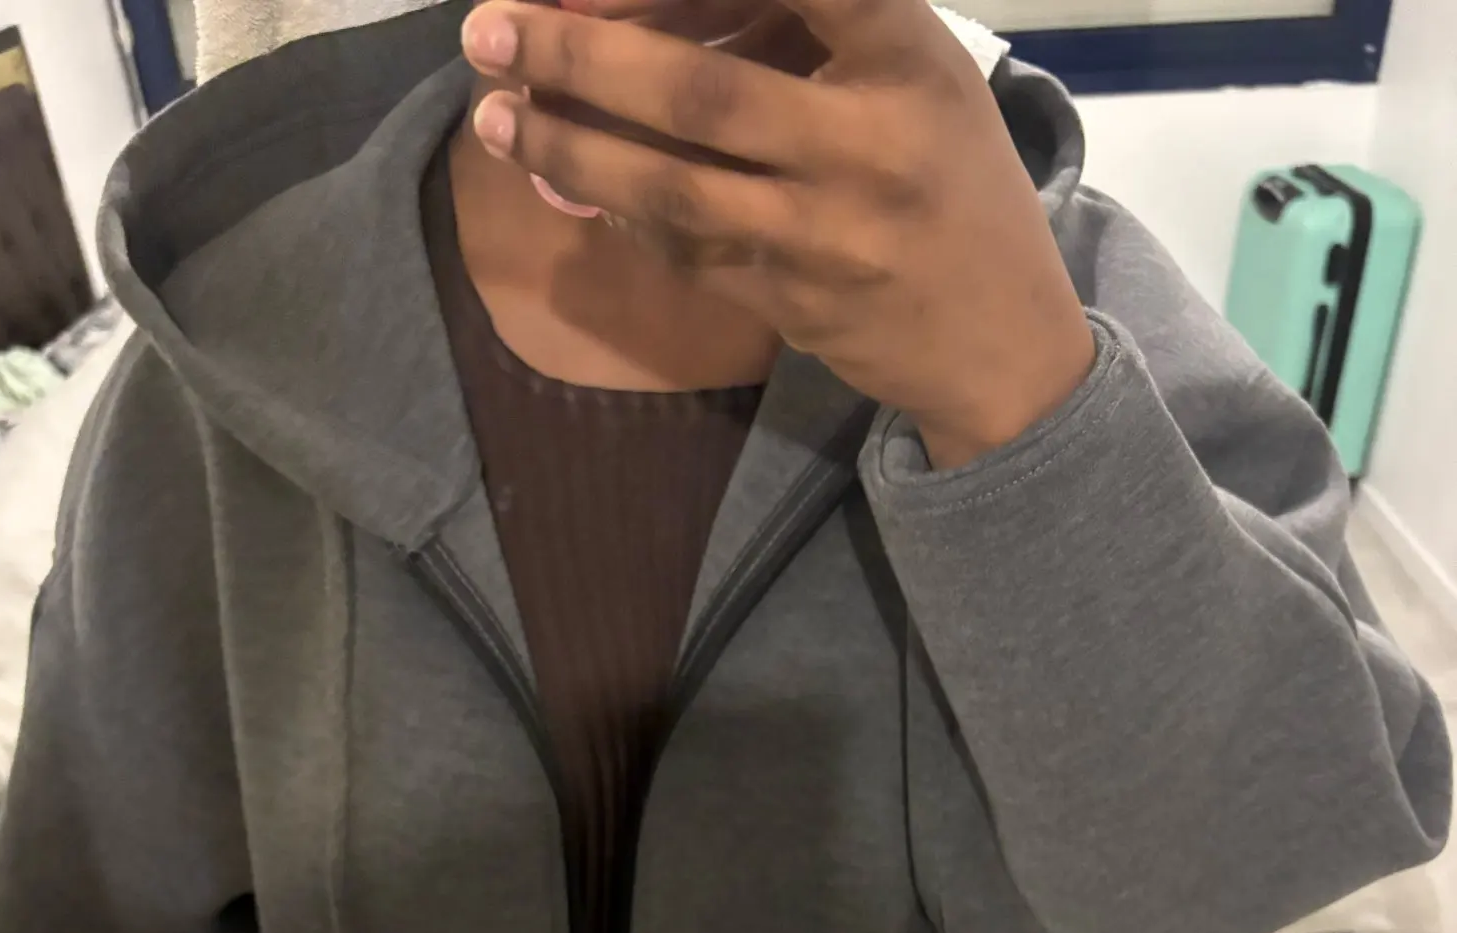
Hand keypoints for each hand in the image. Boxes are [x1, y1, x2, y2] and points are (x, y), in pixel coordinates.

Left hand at [460, 0, 1096, 466]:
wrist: (1003, 341)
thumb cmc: (949, 184)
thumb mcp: (913, 75)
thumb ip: (810, 31)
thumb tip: (640, 13)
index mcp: (908, 55)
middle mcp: (871, 142)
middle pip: (699, 93)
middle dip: (579, 58)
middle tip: (489, 25)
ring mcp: (830, 235)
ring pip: (674, 188)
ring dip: (571, 149)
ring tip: (495, 115)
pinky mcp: (798, 307)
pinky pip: (686, 250)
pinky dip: (621, 212)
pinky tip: (564, 178)